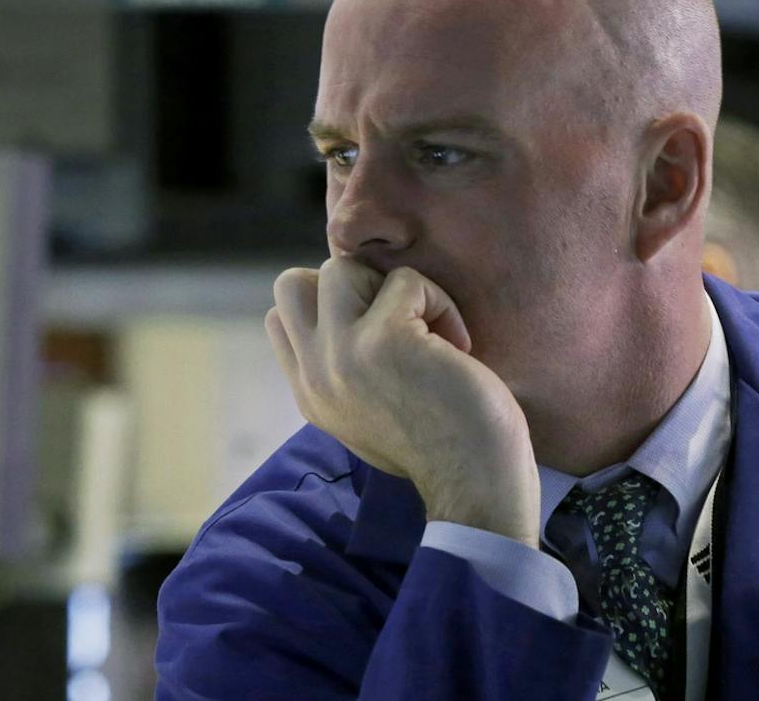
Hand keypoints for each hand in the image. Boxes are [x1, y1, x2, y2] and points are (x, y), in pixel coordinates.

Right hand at [266, 257, 539, 544]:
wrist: (477, 490)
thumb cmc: (442, 449)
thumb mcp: (369, 413)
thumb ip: (343, 371)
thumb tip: (351, 311)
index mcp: (309, 394)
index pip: (281, 318)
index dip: (330, 308)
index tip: (378, 334)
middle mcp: (314, 375)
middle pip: (293, 283)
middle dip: (350, 287)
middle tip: (396, 323)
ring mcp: (342, 354)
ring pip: (340, 268)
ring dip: (392, 287)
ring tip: (427, 328)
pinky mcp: (383, 339)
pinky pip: (405, 280)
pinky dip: (439, 301)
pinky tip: (458, 345)